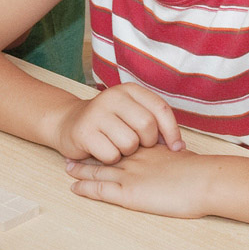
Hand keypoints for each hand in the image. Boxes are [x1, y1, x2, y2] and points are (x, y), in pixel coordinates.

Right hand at [51, 83, 184, 162]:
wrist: (69, 123)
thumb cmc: (109, 124)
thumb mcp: (132, 115)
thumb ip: (156, 124)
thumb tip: (179, 147)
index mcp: (129, 90)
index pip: (161, 109)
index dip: (172, 132)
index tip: (174, 147)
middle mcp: (113, 96)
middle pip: (146, 125)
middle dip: (146, 142)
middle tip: (136, 144)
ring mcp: (97, 113)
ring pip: (130, 143)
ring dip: (127, 152)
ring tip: (116, 146)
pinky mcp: (84, 131)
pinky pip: (112, 155)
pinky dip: (111, 159)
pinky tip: (102, 151)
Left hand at [65, 147, 213, 218]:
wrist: (206, 181)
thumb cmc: (203, 173)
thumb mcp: (186, 159)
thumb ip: (176, 157)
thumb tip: (181, 157)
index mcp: (149, 151)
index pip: (123, 144)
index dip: (109, 142)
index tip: (99, 139)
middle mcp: (136, 161)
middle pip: (106, 154)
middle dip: (90, 152)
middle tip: (74, 151)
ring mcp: (130, 176)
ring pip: (98, 170)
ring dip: (81, 169)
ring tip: (67, 167)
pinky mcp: (129, 193)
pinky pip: (101, 190)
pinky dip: (86, 188)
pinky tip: (74, 188)